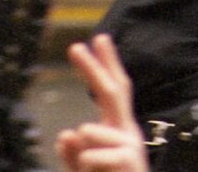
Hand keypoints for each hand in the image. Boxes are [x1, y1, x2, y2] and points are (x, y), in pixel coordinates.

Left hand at [56, 34, 147, 171]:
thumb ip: (74, 156)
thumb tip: (67, 133)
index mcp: (116, 131)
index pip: (112, 91)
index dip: (105, 65)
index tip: (96, 39)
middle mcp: (127, 132)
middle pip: (113, 91)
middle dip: (95, 68)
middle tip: (75, 46)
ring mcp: (131, 145)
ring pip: (90, 130)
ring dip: (81, 153)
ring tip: (87, 169)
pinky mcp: (130, 160)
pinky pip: (94, 155)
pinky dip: (86, 165)